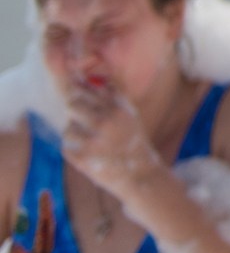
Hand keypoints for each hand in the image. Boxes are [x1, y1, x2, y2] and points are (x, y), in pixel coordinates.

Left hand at [59, 82, 161, 196]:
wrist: (140, 175)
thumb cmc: (131, 140)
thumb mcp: (128, 114)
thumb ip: (110, 96)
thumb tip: (87, 78)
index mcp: (118, 109)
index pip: (84, 91)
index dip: (78, 92)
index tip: (76, 93)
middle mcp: (106, 123)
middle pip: (72, 105)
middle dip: (75, 111)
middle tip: (84, 120)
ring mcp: (93, 142)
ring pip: (68, 128)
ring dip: (76, 134)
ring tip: (93, 142)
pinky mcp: (82, 158)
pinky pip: (67, 147)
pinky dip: (75, 151)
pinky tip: (91, 155)